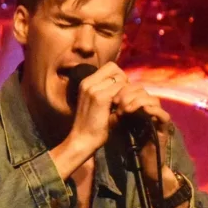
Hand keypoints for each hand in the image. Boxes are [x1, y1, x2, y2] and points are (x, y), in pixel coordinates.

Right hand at [49, 62, 126, 179]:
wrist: (82, 141)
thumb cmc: (92, 126)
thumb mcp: (97, 104)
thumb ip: (106, 91)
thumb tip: (124, 82)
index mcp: (86, 83)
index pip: (110, 67)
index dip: (119, 77)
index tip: (121, 92)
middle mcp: (87, 82)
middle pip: (115, 68)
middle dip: (124, 80)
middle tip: (124, 97)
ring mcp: (92, 89)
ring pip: (119, 78)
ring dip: (125, 90)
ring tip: (121, 105)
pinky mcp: (99, 98)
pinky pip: (120, 89)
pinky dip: (124, 98)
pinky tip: (120, 110)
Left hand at [112, 79, 175, 191]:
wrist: (142, 161)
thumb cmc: (129, 143)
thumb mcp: (118, 123)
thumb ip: (116, 111)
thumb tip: (109, 99)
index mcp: (139, 105)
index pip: (134, 88)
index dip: (124, 89)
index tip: (112, 99)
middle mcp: (150, 108)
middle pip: (143, 90)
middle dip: (128, 94)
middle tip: (117, 103)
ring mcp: (158, 116)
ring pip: (153, 99)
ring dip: (138, 101)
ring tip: (126, 109)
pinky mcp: (165, 127)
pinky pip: (163, 114)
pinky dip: (152, 110)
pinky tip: (140, 112)